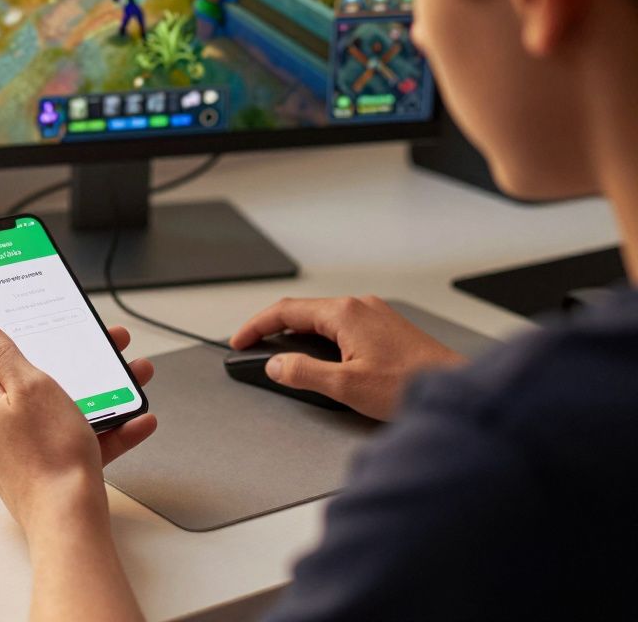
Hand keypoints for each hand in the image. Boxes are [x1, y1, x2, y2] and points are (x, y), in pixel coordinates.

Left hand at [0, 320, 156, 531]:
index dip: (27, 339)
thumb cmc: (48, 455)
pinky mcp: (41, 470)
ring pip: (60, 411)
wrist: (68, 520)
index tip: (52, 331)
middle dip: (76, 365)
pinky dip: (104, 430)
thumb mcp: (29, 386)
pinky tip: (136, 421)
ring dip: (100, 395)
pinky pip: (73, 441)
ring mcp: (16, 451)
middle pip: (34, 384)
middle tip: (106, 352)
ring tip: (133, 380)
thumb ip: (1, 353)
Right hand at [230, 296, 466, 420]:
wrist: (457, 390)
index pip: (285, 311)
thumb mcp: (346, 385)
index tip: (239, 341)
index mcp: (345, 313)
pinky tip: (320, 359)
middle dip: (273, 329)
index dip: (256, 326)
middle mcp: (360, 306)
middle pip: (303, 312)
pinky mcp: (386, 329)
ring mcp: (375, 315)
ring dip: (298, 335)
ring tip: (281, 356)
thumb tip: (276, 365)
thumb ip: (303, 373)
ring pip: (322, 320)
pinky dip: (320, 340)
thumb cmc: (412, 385)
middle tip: (253, 348)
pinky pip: (341, 327)